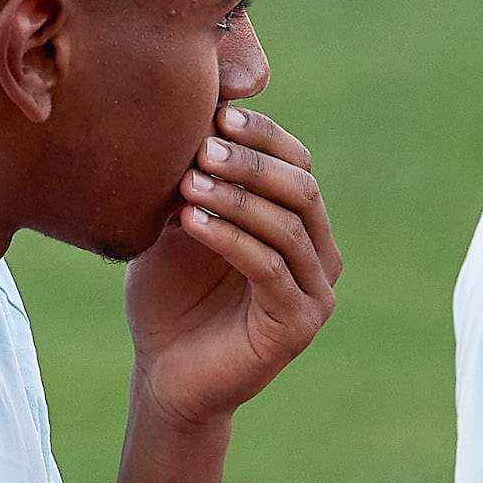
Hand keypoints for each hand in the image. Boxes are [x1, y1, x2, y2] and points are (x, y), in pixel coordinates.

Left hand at [127, 105, 339, 431]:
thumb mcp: (180, 223)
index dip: (264, 135)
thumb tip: (196, 108)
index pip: (297, 162)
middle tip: (203, 146)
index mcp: (299, 223)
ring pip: (288, 226)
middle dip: (251, 162)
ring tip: (187, 181)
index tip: (218, 114)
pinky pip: (270, 269)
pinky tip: (192, 220)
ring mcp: (315, 292)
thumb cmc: (170, 295)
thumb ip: (195, 178)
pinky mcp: (297, 326)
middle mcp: (319, 254)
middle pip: (302, 188)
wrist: (164, 373)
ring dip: (237, 197)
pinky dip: (231, 238)